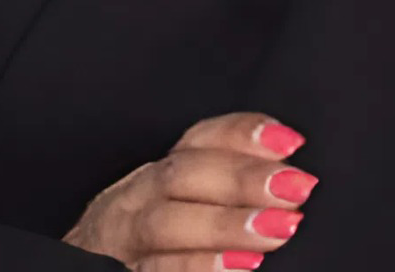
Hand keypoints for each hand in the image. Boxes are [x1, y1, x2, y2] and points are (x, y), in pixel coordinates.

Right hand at [61, 111, 318, 270]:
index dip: (242, 135)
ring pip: (168, 222)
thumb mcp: (185, 204)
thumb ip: (226, 187)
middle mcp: (139, 197)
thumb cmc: (156, 241)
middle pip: (185, 175)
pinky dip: (198, 266)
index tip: (290, 141)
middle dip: (241, 179)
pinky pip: (157, 270)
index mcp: (161, 173)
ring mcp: (126, 238)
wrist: (100, 266)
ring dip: (225, 224)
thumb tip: (291, 173)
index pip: (200, 140)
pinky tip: (240, 266)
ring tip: (276, 228)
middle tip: (294, 187)